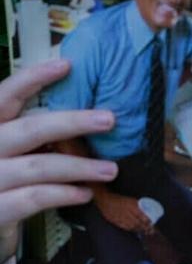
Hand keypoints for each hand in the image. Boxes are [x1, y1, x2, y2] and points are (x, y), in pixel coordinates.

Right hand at [1, 60, 117, 261]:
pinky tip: (85, 193)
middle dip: (73, 123)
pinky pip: (33, 198)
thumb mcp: (11, 148)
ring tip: (109, 169)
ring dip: (79, 166)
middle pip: (28, 130)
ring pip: (38, 166)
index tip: (65, 65)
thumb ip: (31, 130)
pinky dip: (64, 194)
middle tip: (109, 120)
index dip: (31, 79)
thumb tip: (85, 110)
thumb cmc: (3, 177)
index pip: (3, 97)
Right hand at [93, 190, 152, 234]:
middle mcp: (127, 212)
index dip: (147, 221)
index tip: (152, 224)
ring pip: (132, 226)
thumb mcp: (131, 200)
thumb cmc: (120, 200)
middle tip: (151, 231)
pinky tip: (136, 231)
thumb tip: (146, 212)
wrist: (106, 201)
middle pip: (138, 222)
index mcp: (132, 205)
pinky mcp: (116, 222)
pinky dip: (132, 230)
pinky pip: (125, 227)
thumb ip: (138, 206)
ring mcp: (121, 218)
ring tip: (145, 233)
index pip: (142, 215)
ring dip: (140, 230)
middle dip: (145, 228)